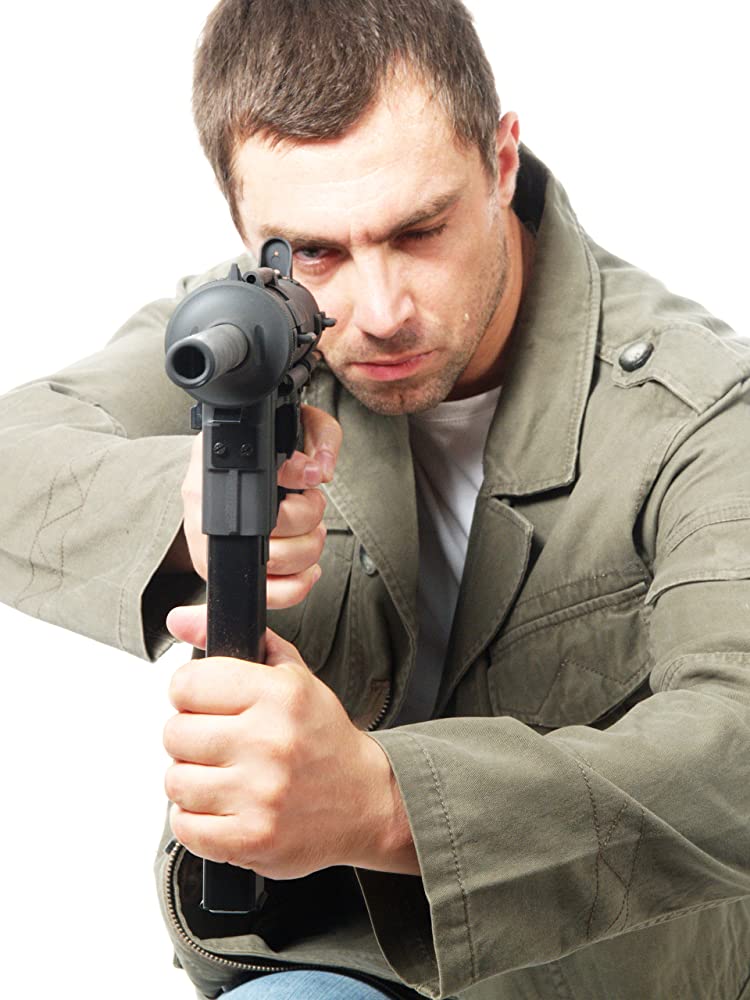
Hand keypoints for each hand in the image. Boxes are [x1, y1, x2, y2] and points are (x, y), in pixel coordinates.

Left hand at [162, 627, 418, 877]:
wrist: (367, 800)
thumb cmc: (322, 736)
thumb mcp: (289, 675)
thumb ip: (232, 641)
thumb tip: (178, 619)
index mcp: (279, 694)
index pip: (186, 684)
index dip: (190, 695)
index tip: (206, 705)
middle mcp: (270, 741)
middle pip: (174, 733)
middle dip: (190, 739)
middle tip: (219, 745)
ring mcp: (261, 793)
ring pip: (175, 781)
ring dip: (193, 781)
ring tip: (225, 777)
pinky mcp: (252, 838)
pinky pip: (185, 826)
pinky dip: (197, 820)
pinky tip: (225, 807)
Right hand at [169, 405, 341, 608]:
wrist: (226, 466)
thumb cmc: (264, 451)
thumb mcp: (292, 423)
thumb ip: (317, 436)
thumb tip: (320, 470)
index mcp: (213, 460)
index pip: (253, 476)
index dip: (294, 478)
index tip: (310, 474)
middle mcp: (203, 504)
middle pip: (269, 529)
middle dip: (307, 515)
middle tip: (309, 501)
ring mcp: (210, 543)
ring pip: (273, 564)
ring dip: (307, 548)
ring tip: (308, 529)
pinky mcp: (222, 572)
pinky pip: (266, 595)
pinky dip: (297, 584)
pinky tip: (305, 565)